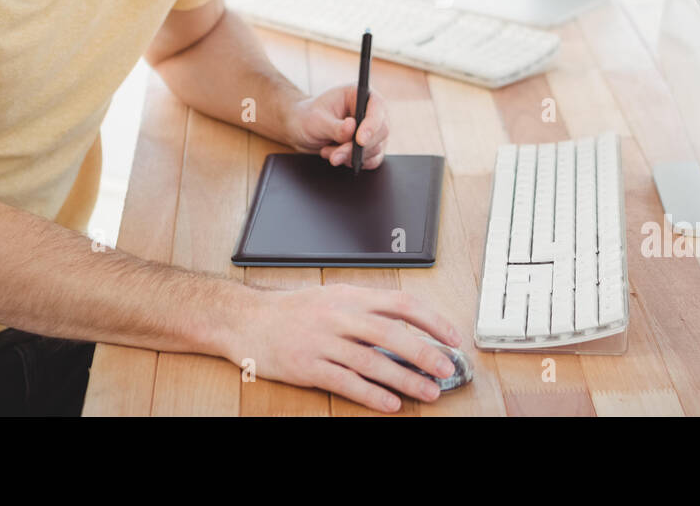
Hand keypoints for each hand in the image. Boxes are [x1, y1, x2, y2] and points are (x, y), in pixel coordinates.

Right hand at [227, 284, 461, 410]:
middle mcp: (338, 316)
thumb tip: (410, 327)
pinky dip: (371, 394)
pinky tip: (390, 404)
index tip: (452, 337)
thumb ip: (368, 310)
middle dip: (424, 352)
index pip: (401, 303)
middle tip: (446, 369)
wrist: (248, 320)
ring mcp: (323, 341)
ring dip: (404, 379)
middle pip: (391, 333)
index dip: (431, 320)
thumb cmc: (294, 311)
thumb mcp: (333, 298)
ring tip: (427, 392)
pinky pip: (346, 382)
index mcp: (350, 296)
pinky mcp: (308, 366)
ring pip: (372, 361)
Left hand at [283, 84, 388, 168]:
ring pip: (375, 148)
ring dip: (350, 156)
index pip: (377, 108)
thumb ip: (334, 126)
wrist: (302, 130)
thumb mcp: (317, 120)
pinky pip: (372, 160)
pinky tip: (337, 157)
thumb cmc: (309, 117)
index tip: (360, 140)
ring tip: (327, 151)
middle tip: (335, 155)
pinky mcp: (370, 147)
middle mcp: (370, 111)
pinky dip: (353, 162)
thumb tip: (351, 129)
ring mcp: (372, 130)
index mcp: (360, 95)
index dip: (372, 125)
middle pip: (381, 131)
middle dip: (357, 147)